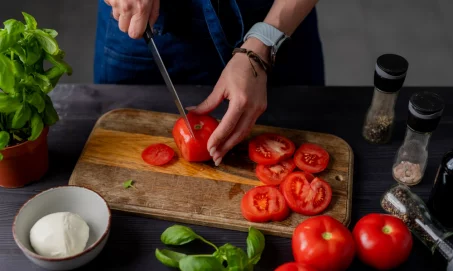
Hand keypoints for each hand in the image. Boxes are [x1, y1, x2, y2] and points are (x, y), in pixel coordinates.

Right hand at [104, 0, 158, 38]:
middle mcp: (127, 8)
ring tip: (128, 2)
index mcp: (141, 9)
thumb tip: (150, 28)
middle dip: (128, 24)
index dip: (138, 33)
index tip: (140, 30)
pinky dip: (115, 4)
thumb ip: (153, 14)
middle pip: (123, 28)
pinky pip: (111, 7)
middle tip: (134, 14)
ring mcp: (115, 3)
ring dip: (121, 13)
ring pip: (116, 18)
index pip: (135, 34)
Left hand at [189, 38, 269, 165]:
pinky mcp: (261, 109)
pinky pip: (249, 126)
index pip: (228, 126)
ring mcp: (259, 109)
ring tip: (221, 153)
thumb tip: (193, 113)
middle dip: (226, 147)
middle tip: (215, 157)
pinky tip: (230, 140)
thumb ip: (208, 103)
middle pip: (239, 134)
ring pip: (245, 132)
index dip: (218, 139)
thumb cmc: (237, 68)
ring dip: (233, 144)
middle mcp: (252, 108)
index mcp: (241, 101)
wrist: (256, 58)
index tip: (210, 148)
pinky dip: (239, 135)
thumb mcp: (220, 86)